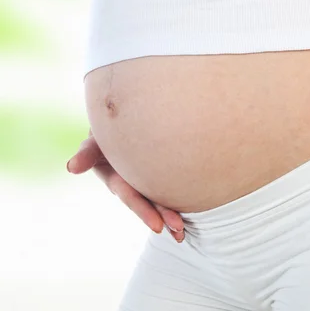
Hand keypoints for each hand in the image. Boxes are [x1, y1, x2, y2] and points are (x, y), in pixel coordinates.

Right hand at [66, 129, 184, 242]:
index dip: (144, 210)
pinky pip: (168, 182)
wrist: (119, 119)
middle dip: (162, 216)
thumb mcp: (94, 141)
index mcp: (117, 178)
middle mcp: (132, 182)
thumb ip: (86, 153)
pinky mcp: (157, 169)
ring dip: (171, 214)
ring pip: (159, 196)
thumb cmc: (104, 130)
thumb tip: (71, 168)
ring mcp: (144, 176)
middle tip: (179, 232)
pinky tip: (194, 203)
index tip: (158, 227)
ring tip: (183, 232)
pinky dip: (179, 193)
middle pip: (148, 201)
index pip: (132, 196)